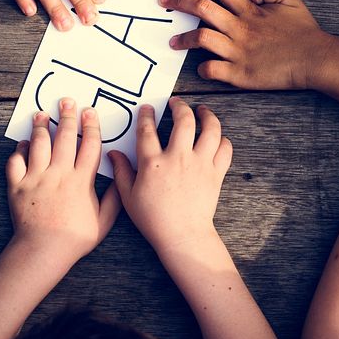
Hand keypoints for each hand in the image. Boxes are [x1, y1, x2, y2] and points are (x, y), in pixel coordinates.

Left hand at [6, 100, 120, 261]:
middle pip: (64, 138)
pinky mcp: (17, 186)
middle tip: (67, 101)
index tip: (90, 112)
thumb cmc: (74, 239)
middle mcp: (58, 174)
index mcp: (80, 180)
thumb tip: (121, 179)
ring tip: (42, 114)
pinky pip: (16, 161)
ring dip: (41, 127)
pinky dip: (19, 150)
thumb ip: (114, 199)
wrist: (42, 250)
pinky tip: (23, 144)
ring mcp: (36, 178)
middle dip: (67, 116)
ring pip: (38, 144)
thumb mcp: (104, 222)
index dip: (91, 126)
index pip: (89, 146)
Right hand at [108, 98, 231, 254]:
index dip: (146, 115)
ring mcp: (200, 164)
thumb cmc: (153, 219)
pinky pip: (225, 149)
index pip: (147, 130)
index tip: (147, 109)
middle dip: (180, 106)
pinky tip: (217, 138)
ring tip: (202, 111)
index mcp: (153, 163)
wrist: (182, 235)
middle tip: (176, 103)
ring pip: (210, 129)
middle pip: (183, 120)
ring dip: (207, 115)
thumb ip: (122, 172)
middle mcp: (178, 158)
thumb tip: (114, 154)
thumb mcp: (129, 197)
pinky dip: (222, 140)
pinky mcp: (216, 173)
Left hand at [160, 0, 333, 89]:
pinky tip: (202, 68)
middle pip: (202, 9)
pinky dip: (203, 69)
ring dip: (183, 39)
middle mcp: (240, 28)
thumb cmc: (303, 32)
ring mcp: (238, 51)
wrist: (315, 60)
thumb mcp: (290, 0)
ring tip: (174, 41)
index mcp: (250, 10)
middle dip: (179, 1)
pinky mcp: (240, 74)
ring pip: (201, 39)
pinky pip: (212, 70)